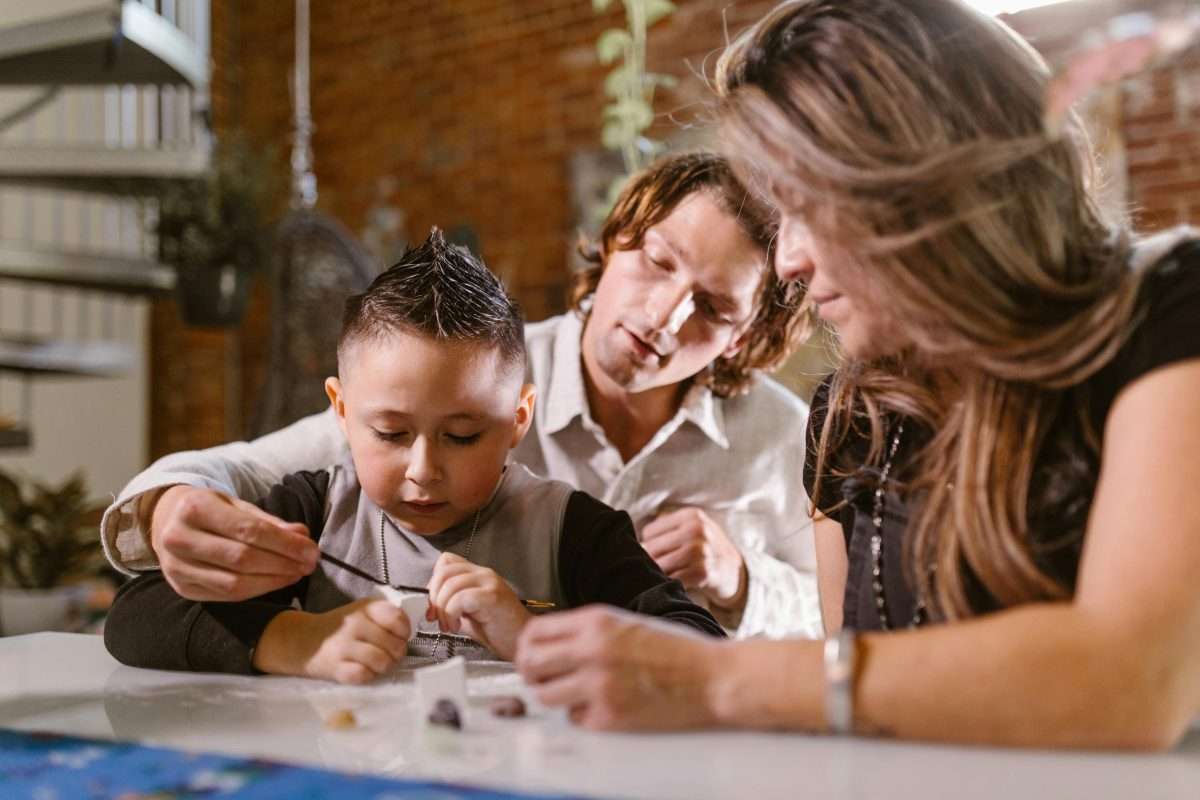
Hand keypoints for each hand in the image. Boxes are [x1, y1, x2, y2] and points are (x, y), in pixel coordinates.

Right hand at [149, 485, 318, 601]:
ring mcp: (177, 567)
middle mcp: (179, 538)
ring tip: (296, 573)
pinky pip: (225, 596)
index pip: (248, 530)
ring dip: (273, 581)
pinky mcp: (182, 588)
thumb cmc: (208, 510)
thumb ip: (269, 521)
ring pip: (234, 583)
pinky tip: (275, 582)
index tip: (311, 550)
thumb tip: (302, 535)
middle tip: (310, 564)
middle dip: (283, 564)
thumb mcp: (235, 505)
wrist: (165, 521)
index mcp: (194, 508)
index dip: (284, 544)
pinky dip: (256, 591)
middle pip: (242, 559)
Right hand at [254, 599, 410, 683]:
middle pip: (395, 645)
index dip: (404, 632)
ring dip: (384, 666)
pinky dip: (368, 675)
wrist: (305, 641)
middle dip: (396, 653)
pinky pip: (364, 675)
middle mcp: (355, 624)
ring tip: (378, 664)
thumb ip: (386, 618)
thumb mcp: (363, 612)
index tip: (399, 636)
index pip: (398, 619)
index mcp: (366, 608)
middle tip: (390, 655)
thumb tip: (408, 634)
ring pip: (382, 662)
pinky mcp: (336, 668)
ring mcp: (344, 646)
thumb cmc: (341, 628)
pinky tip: (363, 670)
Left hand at [426, 552, 531, 659]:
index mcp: (478, 574)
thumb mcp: (468, 613)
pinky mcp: (492, 597)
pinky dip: (452, 614)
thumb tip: (429, 605)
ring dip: (443, 610)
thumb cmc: (498, 631)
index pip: (446, 561)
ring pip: (450, 585)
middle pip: (444, 572)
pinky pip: (460, 598)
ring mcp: (489, 583)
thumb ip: (451, 603)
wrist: (520, 643)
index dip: (433, 582)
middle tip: (437, 618)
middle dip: (434, 598)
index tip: (434, 605)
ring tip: (450, 626)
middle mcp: (484, 574)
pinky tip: (458, 626)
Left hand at [515, 605, 719, 729]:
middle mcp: (592, 650)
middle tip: (543, 679)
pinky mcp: (609, 716)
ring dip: (555, 696)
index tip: (533, 656)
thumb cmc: (675, 650)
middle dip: (532, 673)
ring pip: (545, 695)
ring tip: (576, 693)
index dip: (528, 647)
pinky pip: (574, 718)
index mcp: (596, 621)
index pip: (535, 632)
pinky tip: (604, 705)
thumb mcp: (626, 624)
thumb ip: (588, 632)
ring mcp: (599, 685)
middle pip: (530, 664)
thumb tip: (549, 649)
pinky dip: (583, 715)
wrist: (712, 678)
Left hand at [641, 507, 746, 607]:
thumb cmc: (705, 549)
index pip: (649, 532)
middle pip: (652, 548)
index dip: (649, 545)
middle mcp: (696, 530)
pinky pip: (672, 579)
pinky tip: (674, 584)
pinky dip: (669, 584)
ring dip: (657, 574)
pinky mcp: (703, 573)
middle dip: (650, 561)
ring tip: (662, 576)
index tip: (656, 554)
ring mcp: (700, 551)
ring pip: (659, 565)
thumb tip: (631, 543)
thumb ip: (666, 529)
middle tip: (654, 568)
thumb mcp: (692, 529)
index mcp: (691, 516)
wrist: (735, 571)